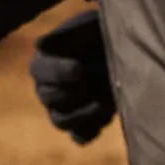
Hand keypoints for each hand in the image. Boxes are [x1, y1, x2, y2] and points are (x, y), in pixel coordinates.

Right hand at [30, 8, 116, 146]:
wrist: (125, 51)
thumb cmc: (103, 33)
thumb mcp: (90, 27)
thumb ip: (70, 35)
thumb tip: (40, 45)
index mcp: (43, 63)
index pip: (41, 73)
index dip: (60, 73)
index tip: (80, 69)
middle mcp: (46, 89)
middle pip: (51, 98)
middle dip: (78, 92)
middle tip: (103, 81)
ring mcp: (61, 110)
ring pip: (61, 121)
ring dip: (85, 114)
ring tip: (107, 102)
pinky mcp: (80, 126)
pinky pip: (80, 136)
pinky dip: (92, 131)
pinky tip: (107, 116)